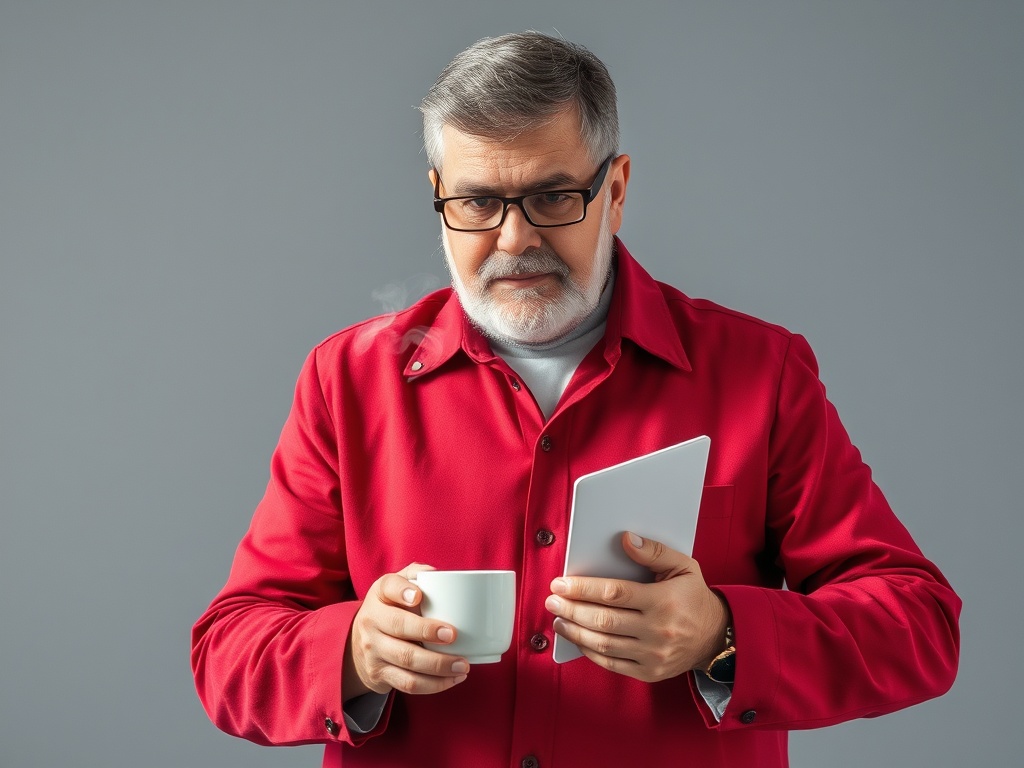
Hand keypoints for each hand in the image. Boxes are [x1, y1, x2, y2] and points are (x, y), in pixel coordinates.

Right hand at [344, 563, 469, 699]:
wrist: (359, 643)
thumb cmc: (391, 608)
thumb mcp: (397, 586)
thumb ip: (416, 574)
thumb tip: (439, 574)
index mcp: (379, 594)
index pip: (388, 587)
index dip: (402, 591)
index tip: (420, 596)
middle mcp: (372, 620)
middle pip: (398, 626)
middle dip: (426, 631)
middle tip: (452, 634)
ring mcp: (373, 650)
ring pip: (406, 659)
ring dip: (438, 665)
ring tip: (462, 665)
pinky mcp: (380, 674)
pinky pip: (408, 683)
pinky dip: (434, 685)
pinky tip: (453, 679)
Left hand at [545, 532, 729, 682]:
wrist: (716, 637)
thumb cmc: (694, 597)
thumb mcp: (683, 566)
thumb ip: (654, 551)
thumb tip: (626, 539)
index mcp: (664, 601)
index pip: (614, 593)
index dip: (583, 588)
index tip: (561, 583)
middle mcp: (658, 631)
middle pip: (603, 620)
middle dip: (571, 609)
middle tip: (552, 600)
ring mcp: (653, 655)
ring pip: (603, 645)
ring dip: (575, 631)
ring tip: (558, 618)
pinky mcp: (649, 673)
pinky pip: (612, 664)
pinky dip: (589, 652)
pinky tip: (577, 638)